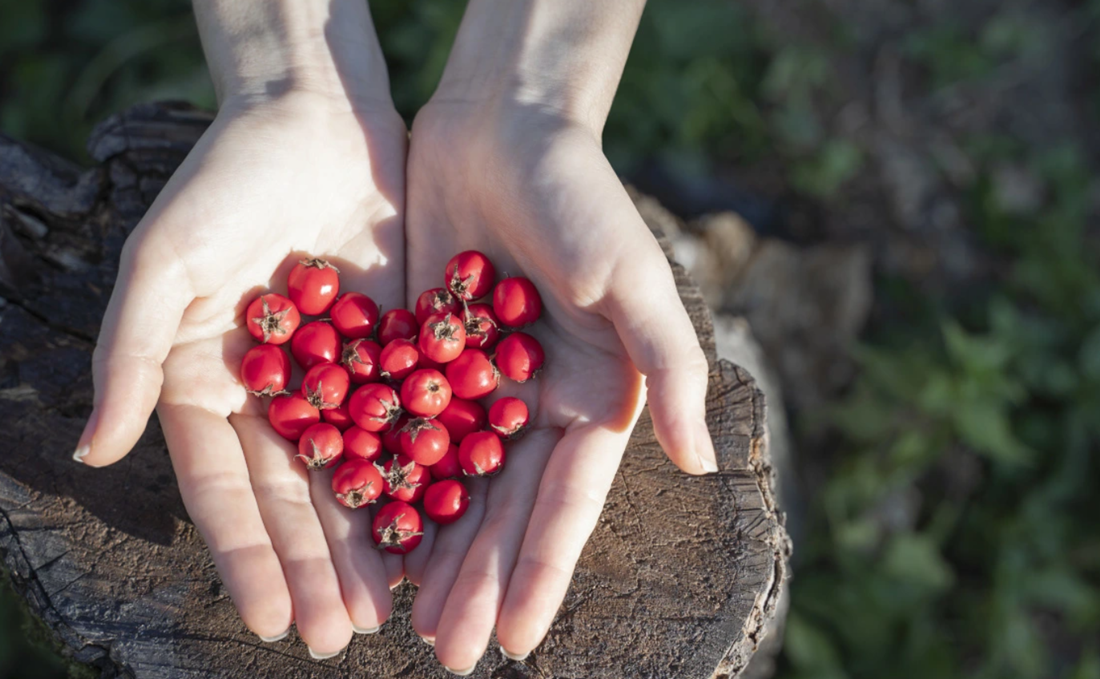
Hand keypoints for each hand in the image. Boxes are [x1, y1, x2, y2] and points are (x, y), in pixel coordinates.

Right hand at [76, 89, 407, 654]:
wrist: (316, 120)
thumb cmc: (224, 182)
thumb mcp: (163, 262)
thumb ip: (129, 355)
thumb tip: (91, 452)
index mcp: (208, 386)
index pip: (225, 489)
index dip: (246, 555)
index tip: (268, 621)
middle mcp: (274, 397)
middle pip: (294, 498)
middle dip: (315, 566)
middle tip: (340, 635)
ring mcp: (339, 380)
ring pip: (356, 475)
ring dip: (369, 542)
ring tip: (388, 607)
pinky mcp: (398, 354)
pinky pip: (411, 425)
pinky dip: (422, 476)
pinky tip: (438, 528)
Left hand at [401, 98, 716, 670]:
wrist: (504, 126)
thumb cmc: (582, 198)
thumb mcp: (635, 279)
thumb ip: (673, 367)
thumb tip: (703, 461)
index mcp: (593, 401)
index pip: (565, 502)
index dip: (541, 571)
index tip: (518, 639)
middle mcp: (537, 407)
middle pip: (502, 509)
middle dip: (478, 581)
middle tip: (446, 651)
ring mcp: (476, 387)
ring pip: (449, 484)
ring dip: (429, 551)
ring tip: (401, 619)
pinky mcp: (422, 358)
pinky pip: (400, 431)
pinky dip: (382, 481)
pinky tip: (358, 530)